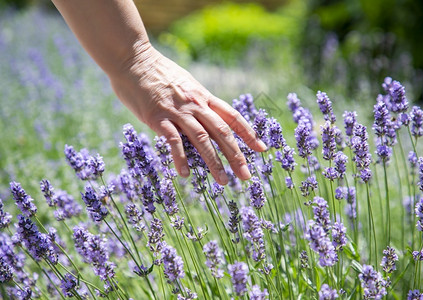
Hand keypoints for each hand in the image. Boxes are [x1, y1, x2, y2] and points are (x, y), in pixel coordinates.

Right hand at [109, 43, 266, 184]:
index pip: (232, 117)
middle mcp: (196, 104)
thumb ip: (196, 101)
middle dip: (237, 155)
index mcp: (204, 96)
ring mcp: (177, 111)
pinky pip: (173, 141)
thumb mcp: (185, 84)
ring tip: (223, 182)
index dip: (249, 133)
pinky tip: (185, 174)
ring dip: (214, 162)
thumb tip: (205, 117)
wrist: (132, 59)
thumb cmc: (157, 73)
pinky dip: (181, 158)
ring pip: (203, 139)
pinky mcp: (158, 117)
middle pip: (222, 132)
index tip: (261, 149)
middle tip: (246, 176)